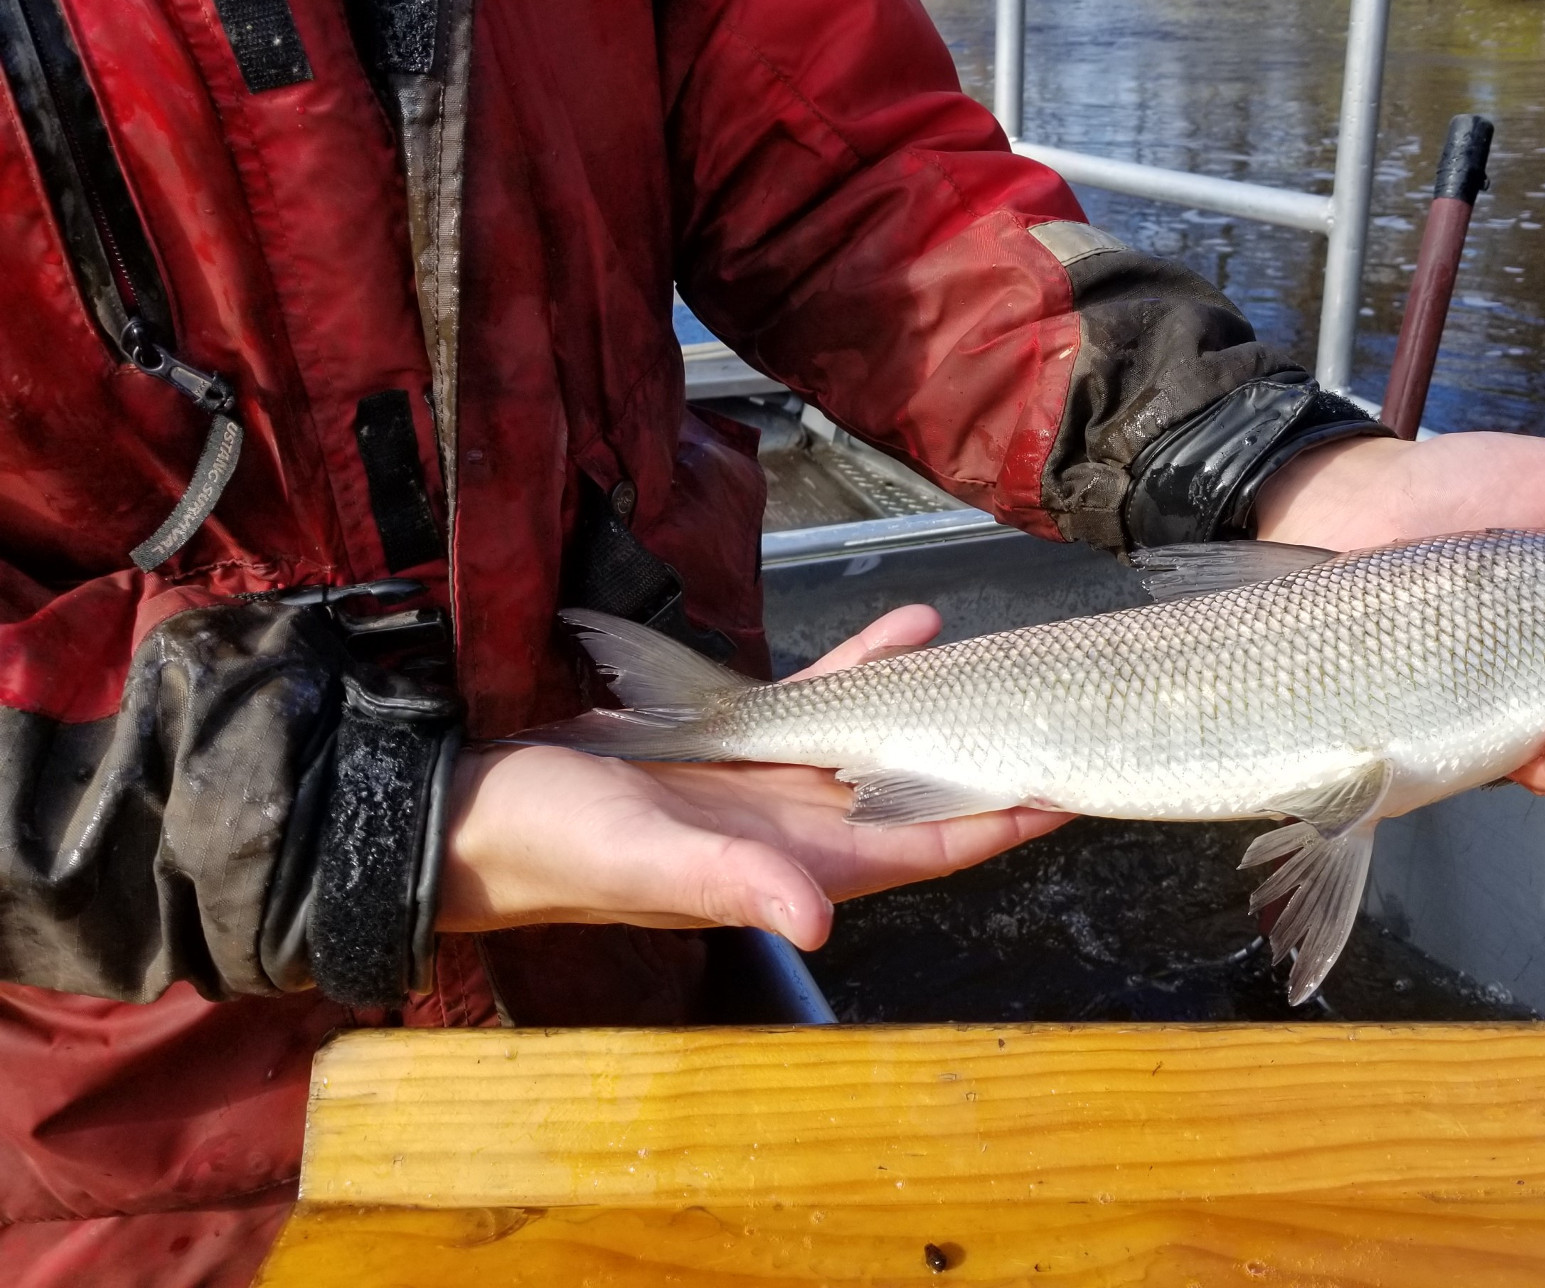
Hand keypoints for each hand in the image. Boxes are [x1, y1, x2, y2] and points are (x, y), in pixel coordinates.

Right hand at [436, 605, 1070, 943]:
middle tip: (1056, 704)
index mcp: (796, 865)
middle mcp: (799, 828)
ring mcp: (772, 784)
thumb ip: (732, 884)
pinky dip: (863, 666)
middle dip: (989, 754)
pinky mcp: (736, 740)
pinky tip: (904, 627)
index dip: (998, 821)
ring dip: (938, 698)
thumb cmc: (551, 845)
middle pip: (923, 792)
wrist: (473, 805)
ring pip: (883, 738)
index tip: (1068, 787)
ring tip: (994, 650)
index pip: (926, 844)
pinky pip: (820, 698)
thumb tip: (815, 919)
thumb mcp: (642, 859)